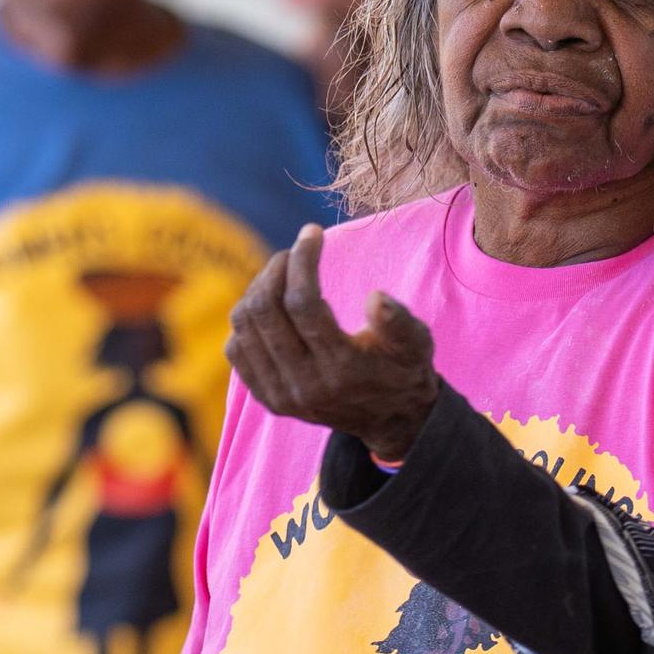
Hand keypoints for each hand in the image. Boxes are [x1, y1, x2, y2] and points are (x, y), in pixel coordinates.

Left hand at [226, 224, 444, 465]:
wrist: (390, 420)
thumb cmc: (403, 370)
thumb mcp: (417, 344)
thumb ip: (399, 321)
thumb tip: (376, 297)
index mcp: (342, 368)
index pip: (302, 302)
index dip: (302, 259)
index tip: (312, 233)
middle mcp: (305, 385)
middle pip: (264, 310)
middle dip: (276, 269)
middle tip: (293, 253)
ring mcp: (281, 395)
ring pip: (244, 326)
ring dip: (258, 289)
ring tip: (282, 275)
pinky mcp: (268, 399)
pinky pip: (236, 349)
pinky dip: (247, 320)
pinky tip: (272, 307)